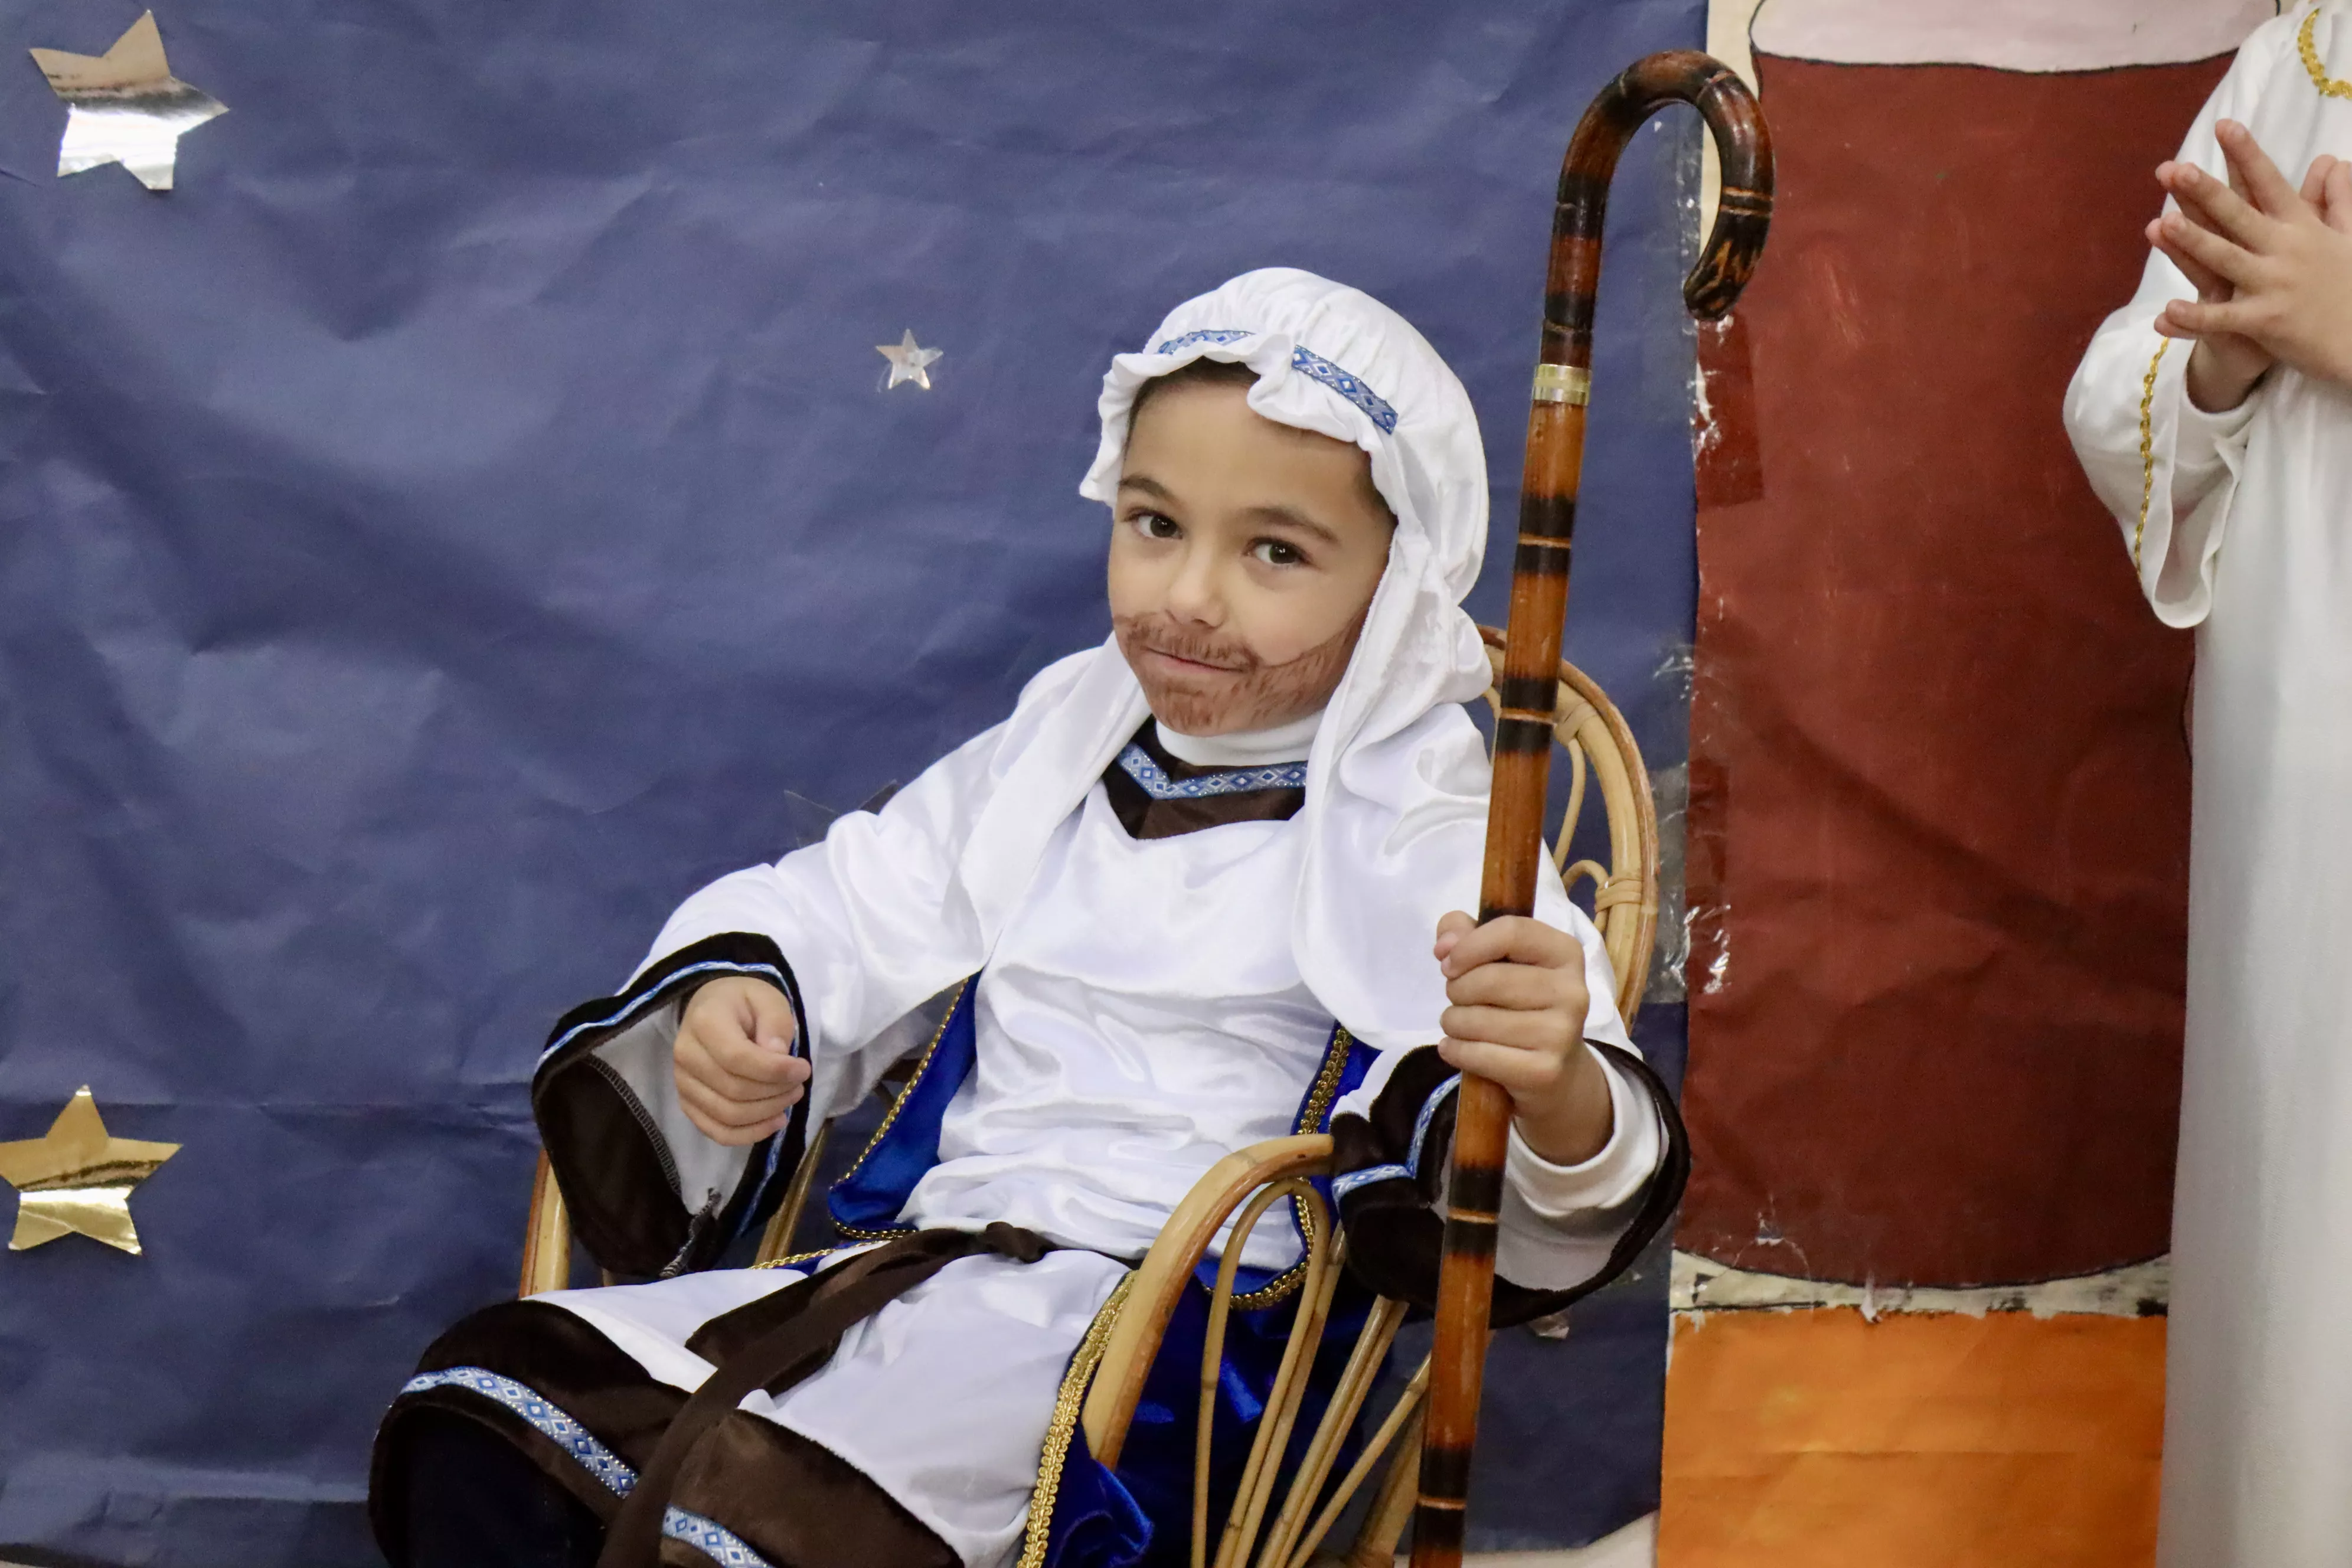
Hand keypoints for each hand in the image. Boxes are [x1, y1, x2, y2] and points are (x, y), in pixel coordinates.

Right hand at [672, 976, 809, 1145]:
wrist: (713, 1008)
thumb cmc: (744, 1003)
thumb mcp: (768, 999)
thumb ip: (775, 1023)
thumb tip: (777, 1057)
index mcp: (704, 1022)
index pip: (737, 1058)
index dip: (774, 1070)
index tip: (803, 1069)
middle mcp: (686, 1055)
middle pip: (734, 1090)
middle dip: (775, 1092)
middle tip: (799, 1084)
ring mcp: (683, 1083)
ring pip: (727, 1114)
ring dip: (766, 1113)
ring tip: (790, 1098)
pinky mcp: (687, 1103)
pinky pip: (716, 1131)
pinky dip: (749, 1134)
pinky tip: (774, 1121)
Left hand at [1433, 911, 1612, 1166]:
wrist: (1557, 1071)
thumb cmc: (1521, 1004)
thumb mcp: (1501, 961)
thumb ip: (1466, 935)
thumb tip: (1445, 945)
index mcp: (1565, 952)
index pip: (1512, 931)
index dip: (1469, 945)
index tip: (1448, 963)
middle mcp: (1572, 991)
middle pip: (1489, 979)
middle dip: (1456, 989)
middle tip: (1458, 999)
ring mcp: (1561, 1034)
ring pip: (1477, 1019)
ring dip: (1452, 1022)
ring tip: (1460, 1024)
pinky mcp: (1544, 1071)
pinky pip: (1478, 1055)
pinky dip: (1454, 1050)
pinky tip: (1455, 1048)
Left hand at [2148, 123, 2351, 407]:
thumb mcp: (2349, 235)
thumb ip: (2336, 198)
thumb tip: (2332, 160)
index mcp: (2302, 227)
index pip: (2270, 183)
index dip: (2246, 155)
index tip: (2224, 127)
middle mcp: (2286, 251)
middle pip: (2239, 215)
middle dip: (2207, 192)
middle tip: (2175, 169)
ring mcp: (2274, 286)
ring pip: (2226, 260)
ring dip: (2193, 242)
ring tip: (2160, 224)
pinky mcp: (2266, 322)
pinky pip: (2224, 319)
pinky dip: (2195, 317)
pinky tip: (2165, 312)